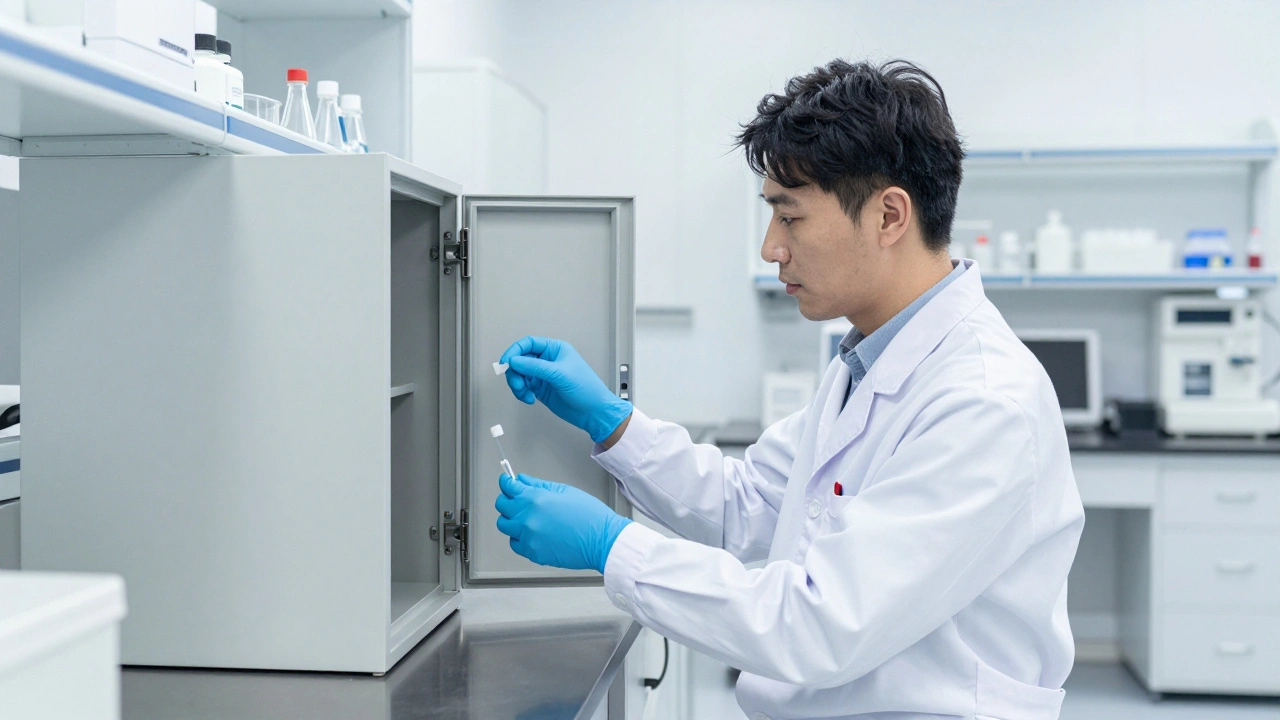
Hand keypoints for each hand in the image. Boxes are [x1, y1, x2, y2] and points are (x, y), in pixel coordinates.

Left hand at [495, 473, 630, 573]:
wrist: (602, 540)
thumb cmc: (590, 515)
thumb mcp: (565, 491)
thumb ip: (539, 485)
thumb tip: (522, 480)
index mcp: (535, 499)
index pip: (508, 488)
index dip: (506, 483)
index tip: (506, 482)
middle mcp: (527, 518)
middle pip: (501, 506)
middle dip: (507, 500)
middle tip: (516, 499)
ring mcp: (528, 537)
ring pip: (505, 526)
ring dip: (511, 519)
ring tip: (524, 518)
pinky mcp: (533, 553)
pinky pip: (515, 543)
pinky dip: (518, 538)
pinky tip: (530, 533)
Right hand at [499, 336, 632, 442]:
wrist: (593, 412)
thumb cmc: (585, 388)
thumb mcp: (560, 374)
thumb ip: (535, 367)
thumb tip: (513, 361)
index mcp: (554, 349)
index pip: (528, 343)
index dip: (515, 351)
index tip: (506, 362)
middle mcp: (547, 360)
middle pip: (520, 359)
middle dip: (515, 372)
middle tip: (517, 385)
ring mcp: (542, 375)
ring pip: (519, 374)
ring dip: (517, 384)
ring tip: (525, 395)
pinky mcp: (540, 389)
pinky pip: (523, 387)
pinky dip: (521, 393)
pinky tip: (529, 399)